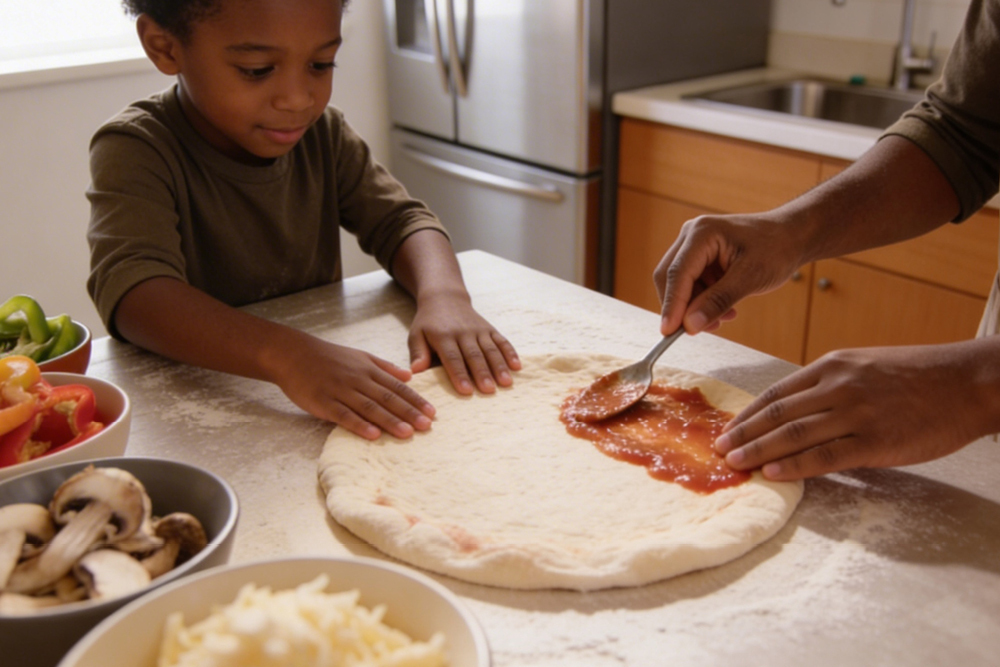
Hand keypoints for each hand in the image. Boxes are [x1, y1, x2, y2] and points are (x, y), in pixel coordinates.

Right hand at [272, 334, 435, 440]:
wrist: (292, 354)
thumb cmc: (328, 357)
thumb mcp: (360, 356)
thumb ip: (385, 367)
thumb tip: (410, 376)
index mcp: (368, 369)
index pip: (397, 386)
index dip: (415, 400)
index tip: (432, 412)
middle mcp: (358, 379)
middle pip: (387, 398)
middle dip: (409, 412)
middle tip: (426, 426)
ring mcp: (340, 391)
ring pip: (369, 407)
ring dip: (389, 420)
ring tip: (407, 433)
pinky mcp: (323, 402)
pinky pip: (344, 415)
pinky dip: (359, 425)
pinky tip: (373, 435)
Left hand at [408, 291, 519, 394]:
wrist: (445, 298)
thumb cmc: (428, 322)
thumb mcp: (416, 334)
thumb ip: (417, 352)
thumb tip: (415, 371)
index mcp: (443, 336)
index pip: (452, 357)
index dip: (460, 374)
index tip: (466, 390)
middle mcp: (463, 333)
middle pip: (474, 355)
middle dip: (482, 373)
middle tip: (489, 390)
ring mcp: (479, 330)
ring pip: (490, 349)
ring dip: (499, 366)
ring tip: (506, 383)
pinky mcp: (490, 329)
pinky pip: (502, 341)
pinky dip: (510, 353)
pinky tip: (517, 366)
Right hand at [653, 212, 806, 335]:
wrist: (792, 236)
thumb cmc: (777, 249)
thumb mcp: (750, 278)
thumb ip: (718, 301)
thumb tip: (689, 325)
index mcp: (701, 233)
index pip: (677, 274)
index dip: (672, 305)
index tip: (669, 332)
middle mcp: (691, 236)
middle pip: (669, 278)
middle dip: (682, 307)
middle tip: (699, 329)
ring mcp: (693, 245)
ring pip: (679, 285)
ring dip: (695, 307)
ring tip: (724, 318)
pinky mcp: (699, 257)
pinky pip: (690, 285)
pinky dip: (703, 301)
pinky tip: (725, 309)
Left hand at [715, 343, 997, 480]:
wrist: (967, 381)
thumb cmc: (918, 376)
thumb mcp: (865, 367)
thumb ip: (830, 386)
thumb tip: (795, 411)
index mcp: (831, 367)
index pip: (777, 394)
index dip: (748, 414)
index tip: (727, 429)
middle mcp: (837, 387)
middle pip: (777, 414)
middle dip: (743, 434)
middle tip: (719, 450)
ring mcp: (856, 413)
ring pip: (794, 434)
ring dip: (758, 451)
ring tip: (734, 463)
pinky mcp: (876, 440)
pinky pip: (825, 455)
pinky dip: (795, 466)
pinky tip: (773, 474)